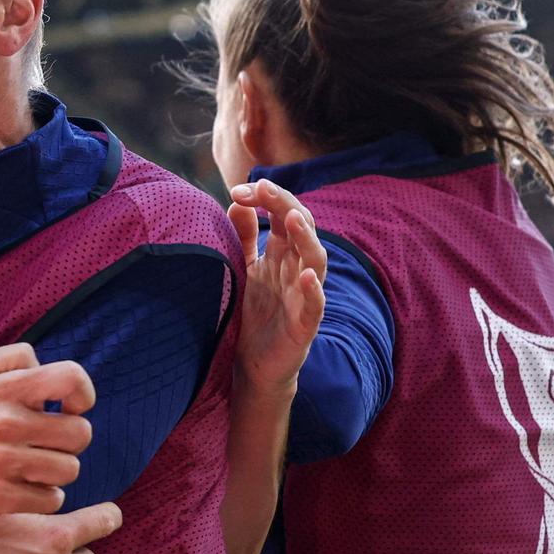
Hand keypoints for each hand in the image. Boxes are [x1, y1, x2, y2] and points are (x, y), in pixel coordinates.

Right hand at [0, 344, 95, 513]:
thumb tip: (46, 369)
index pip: (71, 379)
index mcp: (5, 389)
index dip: (82, 393)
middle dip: (69, 438)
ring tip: (33, 466)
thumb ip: (13, 358)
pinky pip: (52, 499)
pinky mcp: (1, 498)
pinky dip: (43, 496)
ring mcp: (5, 464)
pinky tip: (23, 487)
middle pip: (80, 433)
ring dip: (56, 469)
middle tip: (47, 442)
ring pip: (70, 469)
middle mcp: (8, 424)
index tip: (69, 407)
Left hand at [229, 180, 327, 401]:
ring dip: (307, 238)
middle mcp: (296, 269)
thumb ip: (244, 237)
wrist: (252, 365)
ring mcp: (303, 296)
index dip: (266, 198)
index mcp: (281, 254)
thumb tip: (238, 202)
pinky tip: (306, 276)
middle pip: (302, 228)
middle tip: (262, 187)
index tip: (238, 189)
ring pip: (315, 261)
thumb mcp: (245, 269)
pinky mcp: (304, 325)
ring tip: (294, 218)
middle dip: (284, 204)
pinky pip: (315, 306)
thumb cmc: (252, 314)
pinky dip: (314, 290)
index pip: (283, 214)